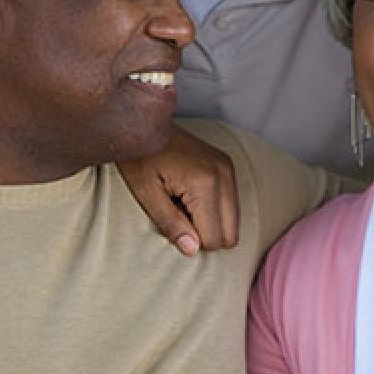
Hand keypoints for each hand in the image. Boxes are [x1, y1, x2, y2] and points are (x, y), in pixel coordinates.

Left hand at [116, 124, 239, 255]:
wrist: (143, 123)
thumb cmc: (139, 158)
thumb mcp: (146, 194)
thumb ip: (170, 224)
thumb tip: (192, 250)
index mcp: (205, 183)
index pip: (213, 239)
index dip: (191, 241)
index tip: (172, 222)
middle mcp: (224, 175)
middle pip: (230, 235)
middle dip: (205, 234)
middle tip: (178, 215)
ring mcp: (228, 168)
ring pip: (234, 221)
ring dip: (210, 222)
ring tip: (182, 203)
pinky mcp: (227, 165)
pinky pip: (231, 204)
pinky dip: (214, 209)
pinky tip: (190, 195)